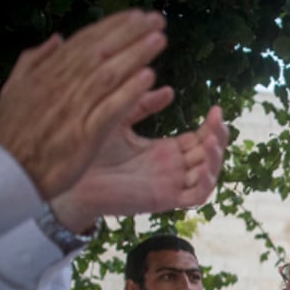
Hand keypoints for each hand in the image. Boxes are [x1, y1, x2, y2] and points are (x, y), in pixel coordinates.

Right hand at [0, 10, 168, 200]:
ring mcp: (74, 108)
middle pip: (101, 51)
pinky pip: (111, 108)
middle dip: (131, 32)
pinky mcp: (85, 134)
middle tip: (157, 19)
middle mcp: (62, 85)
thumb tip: (57, 38)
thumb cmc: (13, 133)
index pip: (85, 41)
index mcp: (47, 73)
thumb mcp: (14, 88)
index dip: (113, 26)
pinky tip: (150, 78)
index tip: (136, 15)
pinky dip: (130, 92)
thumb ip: (34, 60)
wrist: (8, 171)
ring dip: (136, 55)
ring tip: (160, 40)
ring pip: (109, 74)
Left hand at [50, 102, 227, 229]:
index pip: (199, 139)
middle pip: (208, 154)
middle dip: (218, 137)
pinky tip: (204, 167)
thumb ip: (143, 105)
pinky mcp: (165, 200)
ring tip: (211, 140)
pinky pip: (196, 196)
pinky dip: (206, 184)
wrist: (71, 179)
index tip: (216, 108)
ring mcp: (171, 185)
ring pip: (207, 175)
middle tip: (218, 119)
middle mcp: (172, 169)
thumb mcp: (120, 119)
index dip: (211, 126)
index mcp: (165, 152)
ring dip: (215, 158)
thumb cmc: (89, 150)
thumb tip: (169, 89)